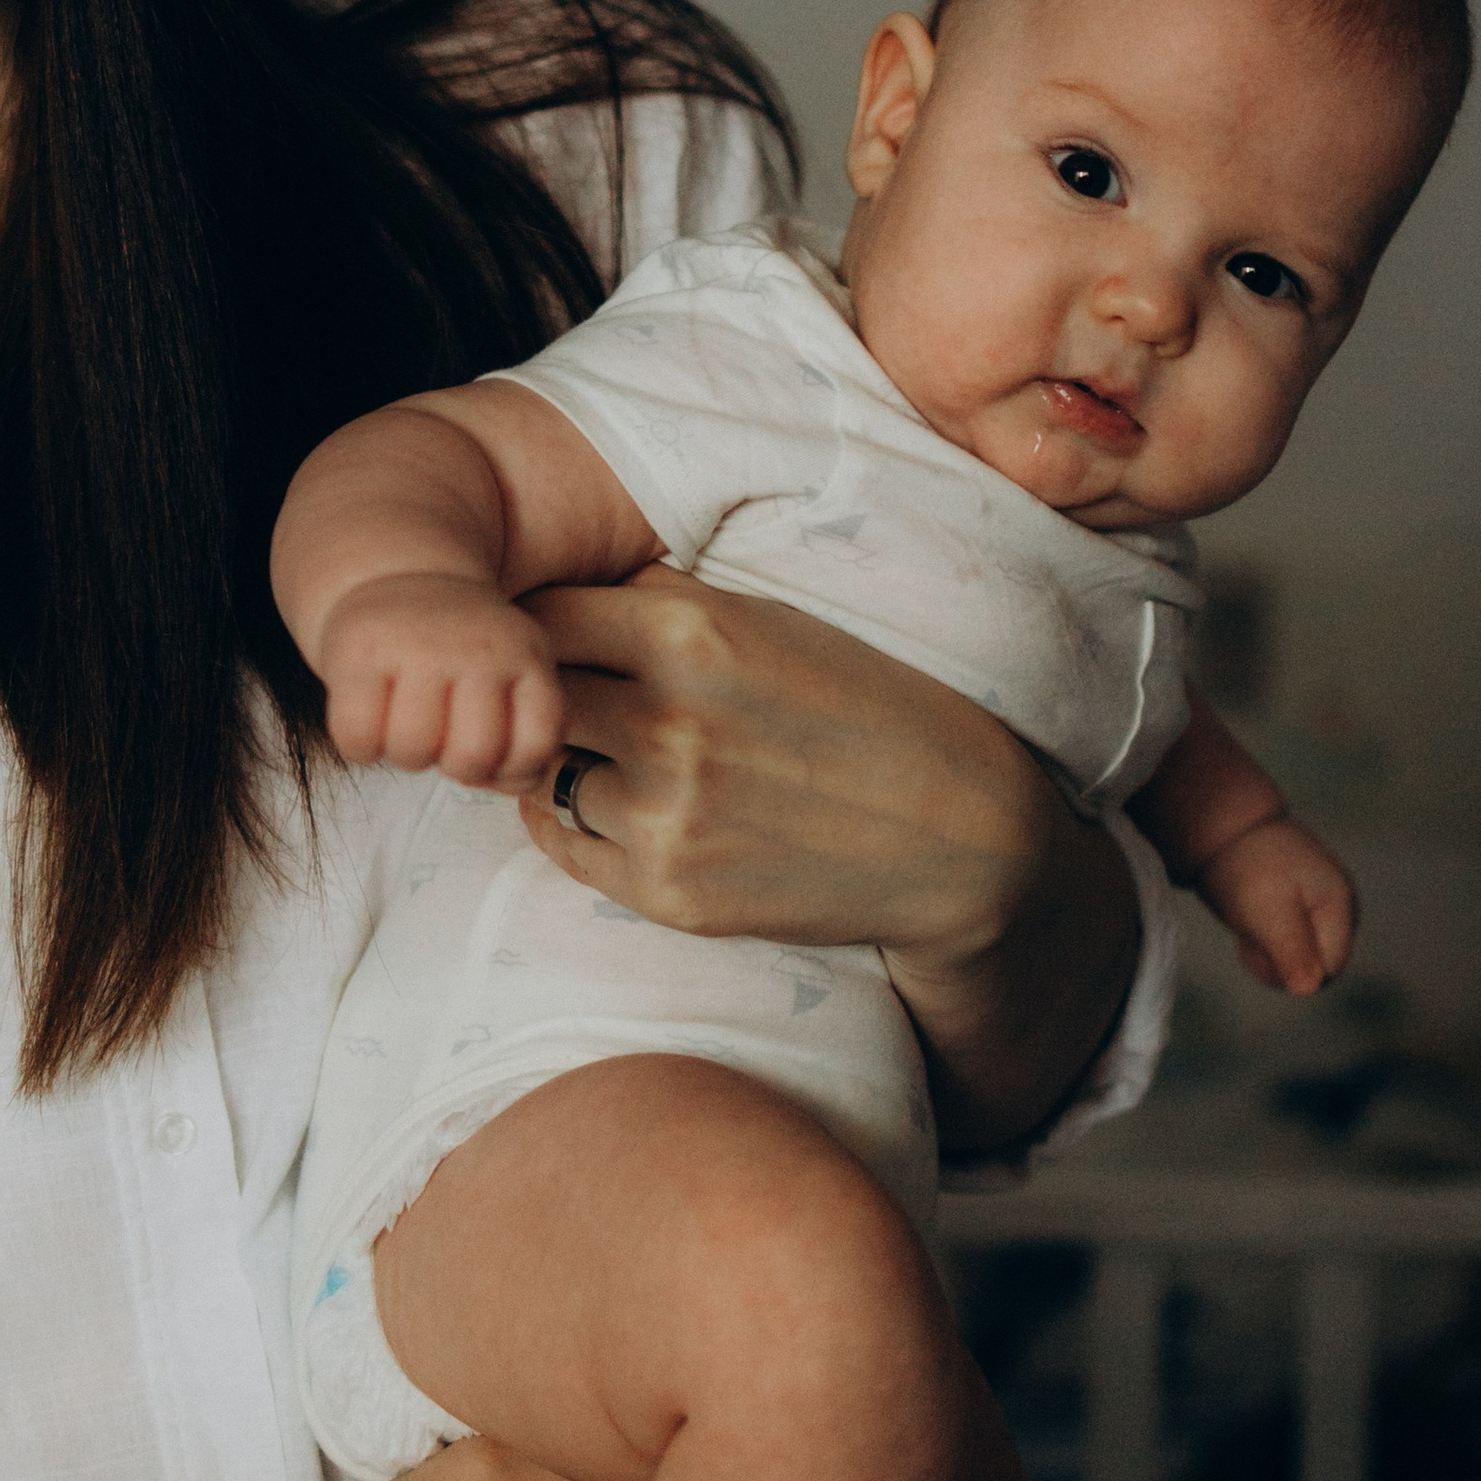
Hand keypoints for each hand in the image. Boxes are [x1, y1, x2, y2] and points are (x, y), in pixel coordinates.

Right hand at [317, 572, 566, 788]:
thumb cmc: (462, 652)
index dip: (512, 769)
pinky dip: (361, 749)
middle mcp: (477, 646)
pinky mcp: (359, 652)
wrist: (398, 574)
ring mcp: (418, 646)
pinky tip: (370, 723)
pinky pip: (358, 737)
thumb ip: (523, 734)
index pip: (537, 744)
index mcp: (525, 655)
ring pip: (413, 749)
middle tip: (445, 742)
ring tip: (408, 728)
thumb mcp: (512, 672)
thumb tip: (504, 784)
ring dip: (407, 757)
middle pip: (473, 755)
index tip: (493, 752)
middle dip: (457, 768)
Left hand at [509, 565, 1052, 956]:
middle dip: (531, 691)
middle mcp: (667, 725)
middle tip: (545, 692)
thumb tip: (561, 588)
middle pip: (525, 697)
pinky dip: (572, 819)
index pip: (542, 614)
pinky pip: (567, 844)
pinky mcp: (667, 892)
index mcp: (692, 635)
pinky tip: (613, 800)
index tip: (544, 632)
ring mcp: (663, 817)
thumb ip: (664, 604)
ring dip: (559, 758)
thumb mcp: (772, 622)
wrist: (954, 835)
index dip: (535, 623)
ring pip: (542, 772)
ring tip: (603, 748)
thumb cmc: (861, 709)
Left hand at [1194, 813, 1356, 993]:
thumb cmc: (1246, 868)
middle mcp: (1339, 907)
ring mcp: (1320, 905)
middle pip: (1316, 966)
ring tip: (1249, 920)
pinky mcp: (1299, 905)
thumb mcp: (1268, 913)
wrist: (1220, 826)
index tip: (1260, 944)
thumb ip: (1291, 952)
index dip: (1291, 970)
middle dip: (1280, 961)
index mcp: (1341, 906)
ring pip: (1299, 956)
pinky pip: (1287, 942)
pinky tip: (1249, 919)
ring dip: (1269, 950)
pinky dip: (1264, 937)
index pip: (1328, 969)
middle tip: (1251, 930)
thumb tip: (1309, 989)